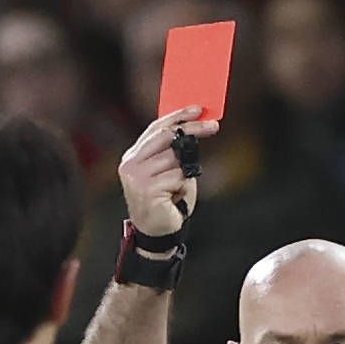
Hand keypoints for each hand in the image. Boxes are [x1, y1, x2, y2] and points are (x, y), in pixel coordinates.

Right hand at [118, 108, 212, 240]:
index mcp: (133, 156)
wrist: (157, 234)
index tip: (198, 109)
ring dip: (186, 173)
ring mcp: (137, 177)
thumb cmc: (166, 202)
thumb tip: (194, 127)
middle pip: (167, 136)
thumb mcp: (169, 171)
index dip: (178, 116)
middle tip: (213, 126)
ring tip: (177, 189)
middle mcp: (131, 164)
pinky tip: (174, 199)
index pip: (156, 128)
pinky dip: (183, 187)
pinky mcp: (147, 190)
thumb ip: (175, 152)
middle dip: (193, 129)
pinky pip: (178, 177)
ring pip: (176, 159)